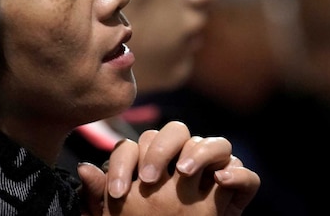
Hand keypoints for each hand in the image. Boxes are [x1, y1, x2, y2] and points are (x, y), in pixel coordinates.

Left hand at [78, 121, 259, 215]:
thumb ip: (99, 197)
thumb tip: (82, 167)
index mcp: (153, 164)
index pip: (138, 145)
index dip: (125, 163)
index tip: (116, 193)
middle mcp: (184, 162)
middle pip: (177, 132)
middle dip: (161, 148)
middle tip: (149, 179)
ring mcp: (213, 175)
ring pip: (216, 144)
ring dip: (199, 152)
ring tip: (184, 173)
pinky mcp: (237, 195)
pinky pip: (247, 176)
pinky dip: (238, 174)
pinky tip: (221, 181)